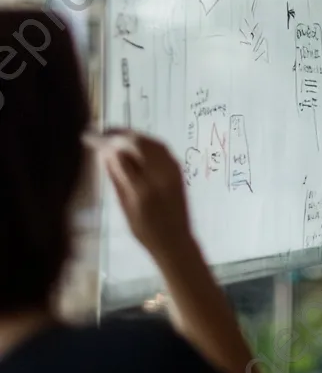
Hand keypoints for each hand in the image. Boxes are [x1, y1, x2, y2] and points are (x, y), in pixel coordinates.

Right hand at [89, 129, 195, 264]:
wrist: (175, 239)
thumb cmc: (145, 231)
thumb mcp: (125, 207)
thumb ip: (117, 179)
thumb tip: (105, 154)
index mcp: (142, 188)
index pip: (122, 156)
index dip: (106, 143)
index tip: (92, 137)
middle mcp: (160, 174)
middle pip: (139, 144)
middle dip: (120, 135)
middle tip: (103, 132)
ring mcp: (173, 169)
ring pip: (152, 142)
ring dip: (133, 136)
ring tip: (115, 134)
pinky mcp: (179, 168)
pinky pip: (162, 148)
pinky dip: (147, 142)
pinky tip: (135, 143)